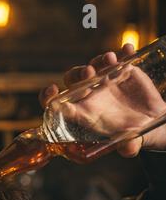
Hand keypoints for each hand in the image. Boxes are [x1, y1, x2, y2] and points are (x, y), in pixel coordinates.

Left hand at [39, 43, 165, 156]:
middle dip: (78, 74)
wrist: (150, 122)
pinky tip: (128, 50)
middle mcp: (90, 94)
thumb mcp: (131, 142)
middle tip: (89, 72)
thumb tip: (128, 149)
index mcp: (83, 112)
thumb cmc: (131, 134)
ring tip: (111, 60)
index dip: (49, 97)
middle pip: (73, 79)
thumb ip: (129, 146)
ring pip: (94, 65)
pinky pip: (119, 58)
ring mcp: (105, 80)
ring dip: (99, 61)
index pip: (58, 103)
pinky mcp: (122, 71)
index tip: (52, 90)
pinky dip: (123, 53)